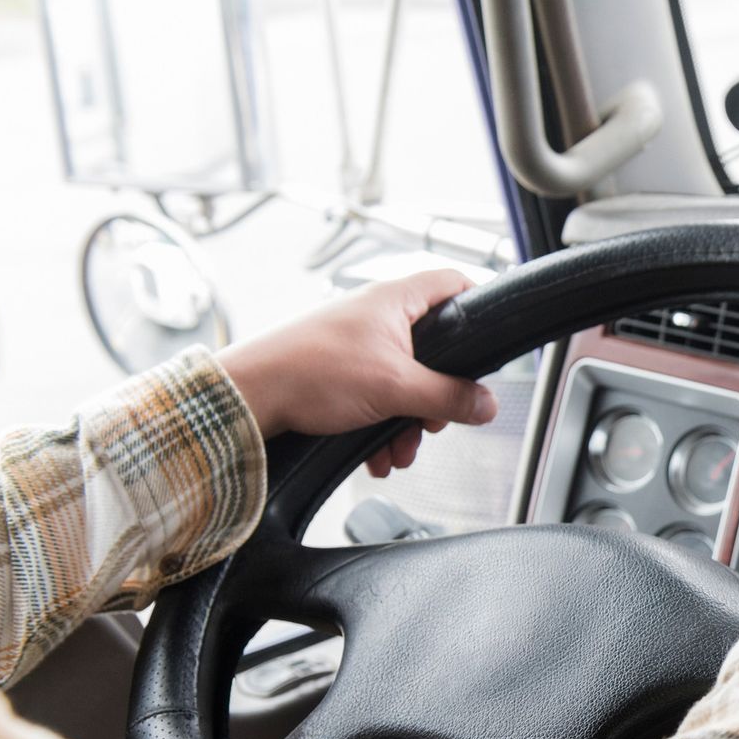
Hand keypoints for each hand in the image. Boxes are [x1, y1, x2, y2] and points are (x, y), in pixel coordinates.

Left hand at [217, 270, 498, 476]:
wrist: (249, 397)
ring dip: (408, 423)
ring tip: (398, 451)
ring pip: (405, 382)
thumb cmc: (310, 373)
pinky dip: (381, 428)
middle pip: (434, 350)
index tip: (489, 340)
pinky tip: (376, 454)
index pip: (452, 284)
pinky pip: (377, 398)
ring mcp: (357, 344)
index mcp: (394, 301)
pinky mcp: (338, 372)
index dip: (477, 306)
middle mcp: (377, 317)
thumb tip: (487, 404)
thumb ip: (448, 397)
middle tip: (434, 419)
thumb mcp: (395, 388)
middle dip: (437, 396)